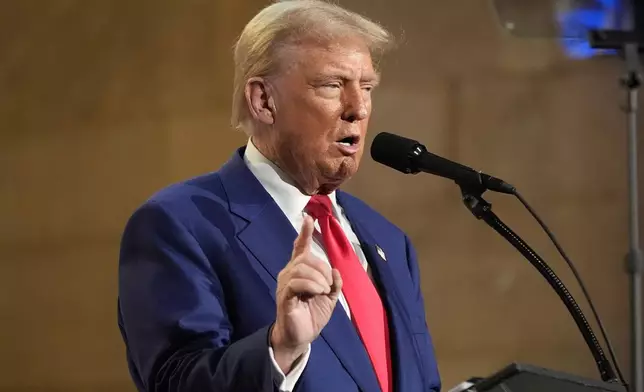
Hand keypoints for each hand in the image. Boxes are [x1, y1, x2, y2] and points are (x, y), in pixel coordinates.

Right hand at [271, 216, 342, 372]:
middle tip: (329, 286)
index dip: (304, 233)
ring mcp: (285, 284)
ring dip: (318, 278)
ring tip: (324, 291)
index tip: (308, 218)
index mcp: (300, 271)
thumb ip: (334, 284)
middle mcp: (289, 273)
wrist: (300, 337)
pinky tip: (318, 292)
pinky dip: (311, 285)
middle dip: (322, 268)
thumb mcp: (329, 298)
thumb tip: (336, 271)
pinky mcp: (284, 296)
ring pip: (302, 268)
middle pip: (306, 258)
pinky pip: (297, 283)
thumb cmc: (312, 315)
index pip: (300, 248)